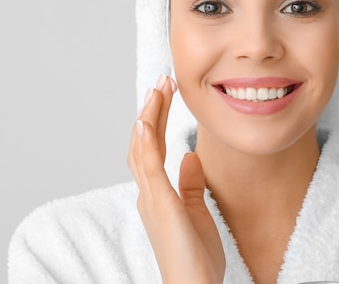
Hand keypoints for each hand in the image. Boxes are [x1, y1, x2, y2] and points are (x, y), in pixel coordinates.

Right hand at [128, 74, 224, 283]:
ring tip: (158, 89)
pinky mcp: (161, 206)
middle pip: (144, 142)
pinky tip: (146, 122)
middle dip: (152, 110)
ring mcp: (152, 199)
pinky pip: (149, 170)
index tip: (165, 93)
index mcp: (158, 194)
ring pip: (142, 149)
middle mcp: (149, 193)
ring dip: (149, 117)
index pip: (152, 148)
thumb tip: (191, 157)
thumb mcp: (196, 212)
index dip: (156, 119)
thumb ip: (191, 184)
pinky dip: (145, 144)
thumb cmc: (195, 258)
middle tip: (162, 81)